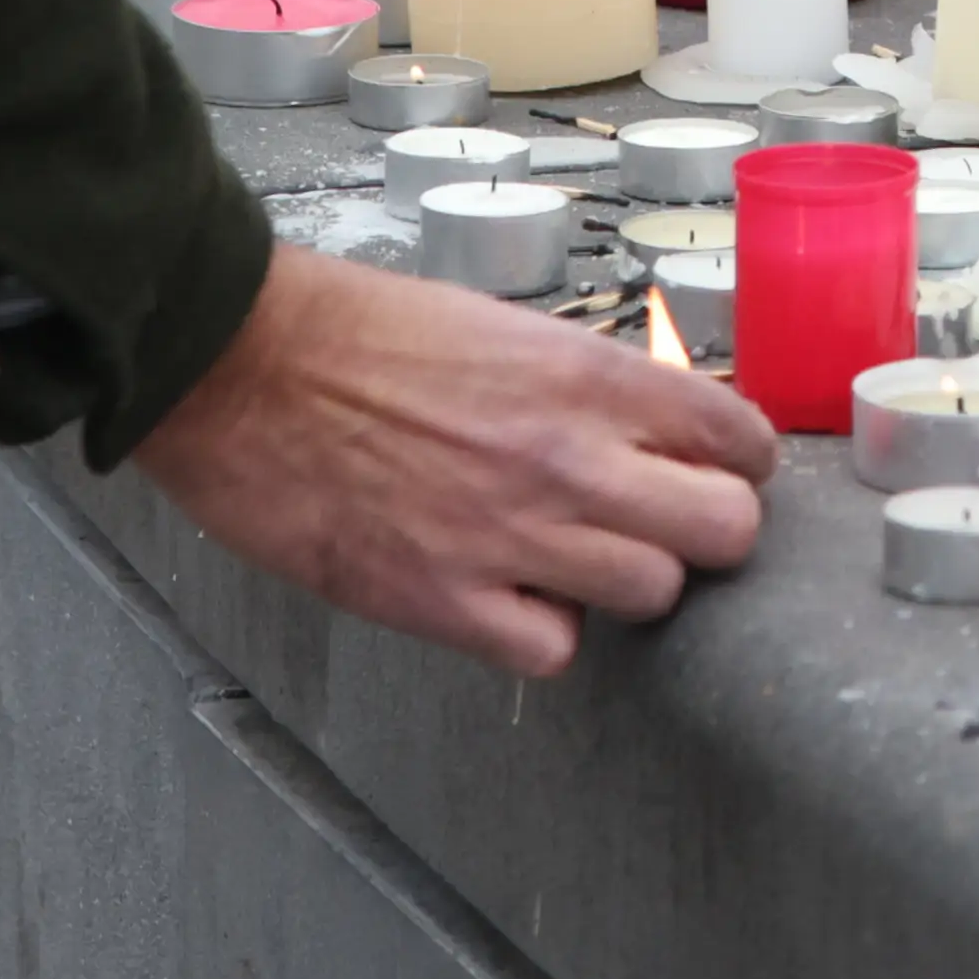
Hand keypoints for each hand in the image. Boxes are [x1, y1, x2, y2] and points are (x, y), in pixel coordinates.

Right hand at [129, 241, 768, 675]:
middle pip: (726, 530)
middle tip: (666, 523)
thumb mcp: (500, 327)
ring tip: (577, 559)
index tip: (719, 468)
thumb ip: (583, 384)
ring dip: (625, 581)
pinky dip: (541, 632)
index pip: (737, 436)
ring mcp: (509, 536)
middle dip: (709, 530)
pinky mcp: (442, 601)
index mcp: (585, 375)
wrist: (241, 366)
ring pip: (653, 594)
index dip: (738, 460)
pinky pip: (551, 650)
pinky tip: (508, 597)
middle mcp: (568, 458)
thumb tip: (646, 426)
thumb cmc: (356, 333)